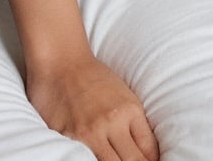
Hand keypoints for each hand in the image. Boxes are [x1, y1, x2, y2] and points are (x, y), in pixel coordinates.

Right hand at [26, 51, 159, 160]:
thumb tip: (150, 156)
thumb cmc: (93, 78)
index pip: (149, 151)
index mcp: (130, 110)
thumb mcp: (124, 96)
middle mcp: (112, 122)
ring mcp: (89, 132)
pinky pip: (85, 160)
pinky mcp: (68, 137)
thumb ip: (135, 125)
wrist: (61, 61)